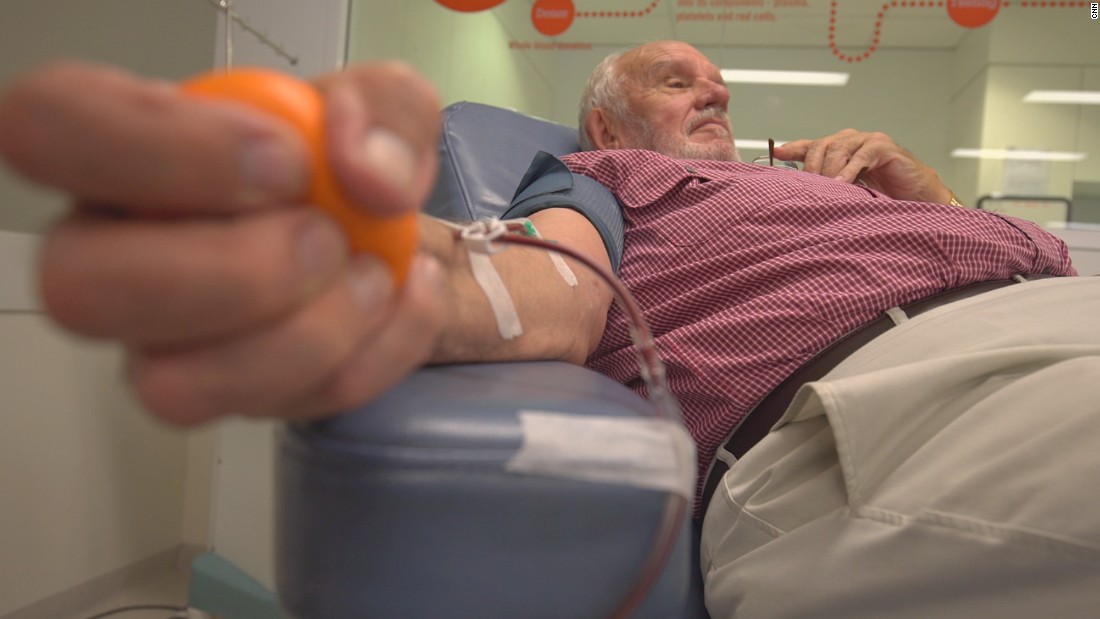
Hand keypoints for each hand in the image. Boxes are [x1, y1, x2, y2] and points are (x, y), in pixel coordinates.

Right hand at [0, 60, 445, 424]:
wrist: (388, 235)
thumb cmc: (346, 160)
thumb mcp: (381, 104)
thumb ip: (382, 112)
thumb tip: (366, 175)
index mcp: (120, 146)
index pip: (52, 128)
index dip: (163, 151)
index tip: (286, 162)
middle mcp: (112, 250)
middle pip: (79, 287)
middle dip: (233, 274)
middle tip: (326, 239)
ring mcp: (160, 339)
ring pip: (169, 387)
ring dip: (304, 339)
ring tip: (371, 277)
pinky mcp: (228, 395)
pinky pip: (278, 410)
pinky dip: (369, 359)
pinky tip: (403, 302)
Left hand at [773, 129, 952, 203]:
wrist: (916, 195)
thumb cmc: (882, 193)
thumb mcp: (848, 190)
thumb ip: (828, 185)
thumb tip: (801, 193)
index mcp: (840, 148)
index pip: (811, 145)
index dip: (793, 149)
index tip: (776, 153)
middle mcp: (851, 140)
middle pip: (821, 146)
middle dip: (811, 167)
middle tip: (807, 187)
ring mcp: (868, 141)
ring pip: (838, 149)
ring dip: (829, 171)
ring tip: (825, 189)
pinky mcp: (883, 147)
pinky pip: (861, 156)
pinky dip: (849, 170)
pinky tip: (843, 184)